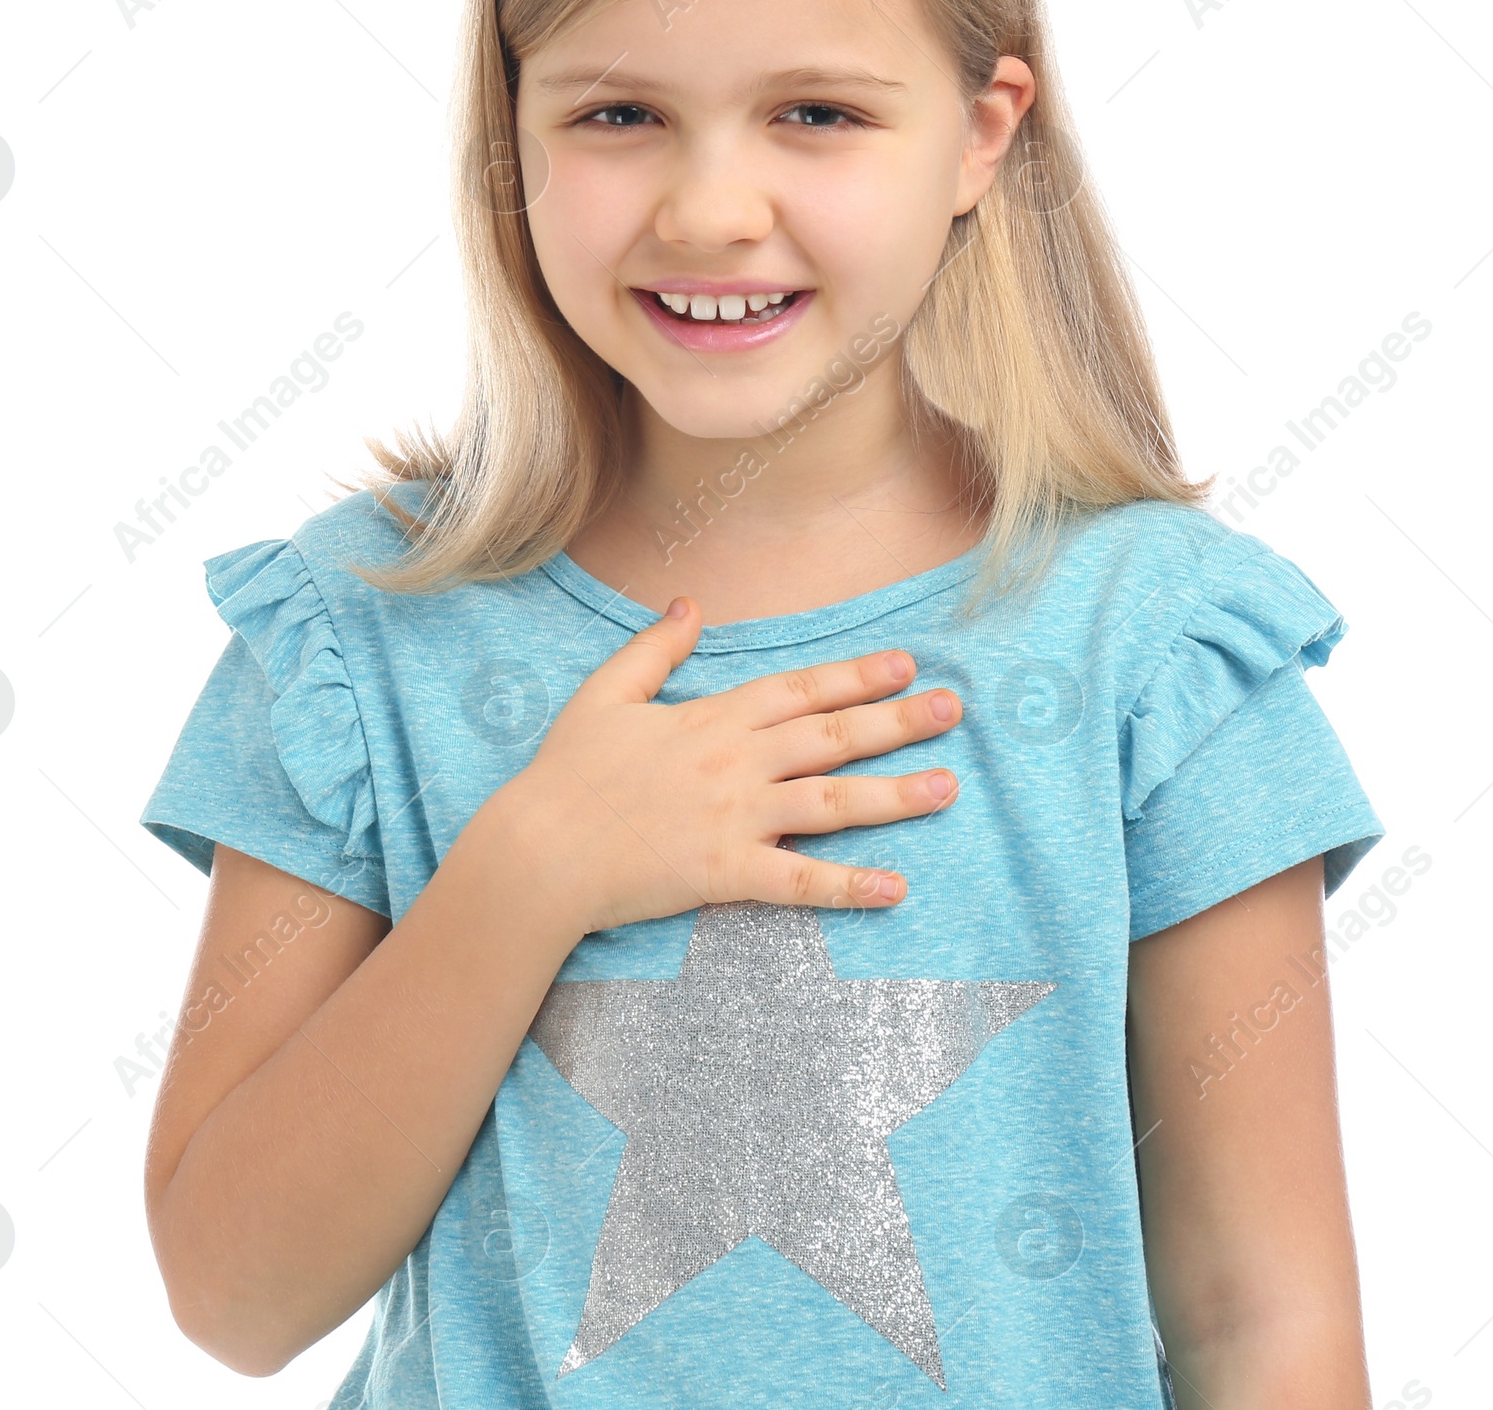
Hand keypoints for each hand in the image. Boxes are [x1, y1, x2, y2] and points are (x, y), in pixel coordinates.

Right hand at [501, 595, 961, 935]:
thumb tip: (689, 604)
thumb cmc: (567, 773)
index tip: (905, 665)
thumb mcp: (605, 693)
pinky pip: (799, 882)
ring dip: (895, 796)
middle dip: (899, 721)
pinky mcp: (725, 874)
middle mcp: (736, 762)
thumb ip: (654, 648)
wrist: (538, 851)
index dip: (856, 676)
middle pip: (832, 737)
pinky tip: (896, 888)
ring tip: (947, 788)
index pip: (800, 690)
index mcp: (713, 717)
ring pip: (832, 804)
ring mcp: (735, 818)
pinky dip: (849, 887)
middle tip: (954, 711)